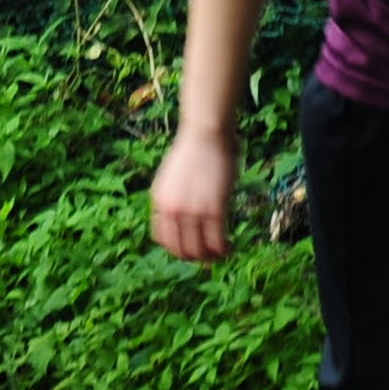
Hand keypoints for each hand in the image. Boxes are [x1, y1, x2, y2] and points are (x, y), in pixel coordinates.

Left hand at [149, 123, 237, 263]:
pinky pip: (216, 242)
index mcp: (159, 202)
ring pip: (199, 251)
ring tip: (221, 253)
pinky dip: (223, 250)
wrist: (205, 132)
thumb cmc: (195, 149)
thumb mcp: (173, 178)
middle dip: (195, 257)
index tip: (191, 248)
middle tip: (208, 256)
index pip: (163, 239)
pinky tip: (230, 248)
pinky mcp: (213, 210)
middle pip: (180, 250)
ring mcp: (192, 212)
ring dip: (210, 257)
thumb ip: (175, 199)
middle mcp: (172, 211)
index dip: (178, 248)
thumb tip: (184, 218)